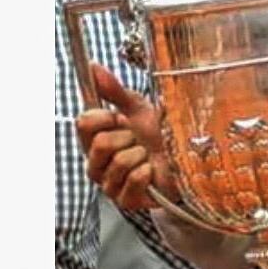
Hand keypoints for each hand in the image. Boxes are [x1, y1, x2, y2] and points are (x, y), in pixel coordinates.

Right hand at [74, 63, 177, 209]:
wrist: (183, 162)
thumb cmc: (158, 136)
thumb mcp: (138, 109)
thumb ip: (114, 91)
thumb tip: (93, 66)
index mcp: (93, 141)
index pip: (83, 123)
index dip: (104, 116)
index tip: (119, 117)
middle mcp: (96, 165)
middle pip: (100, 143)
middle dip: (128, 136)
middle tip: (139, 141)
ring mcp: (108, 186)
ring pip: (120, 161)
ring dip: (142, 154)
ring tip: (148, 156)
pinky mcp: (126, 202)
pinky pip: (136, 177)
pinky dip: (150, 171)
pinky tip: (153, 172)